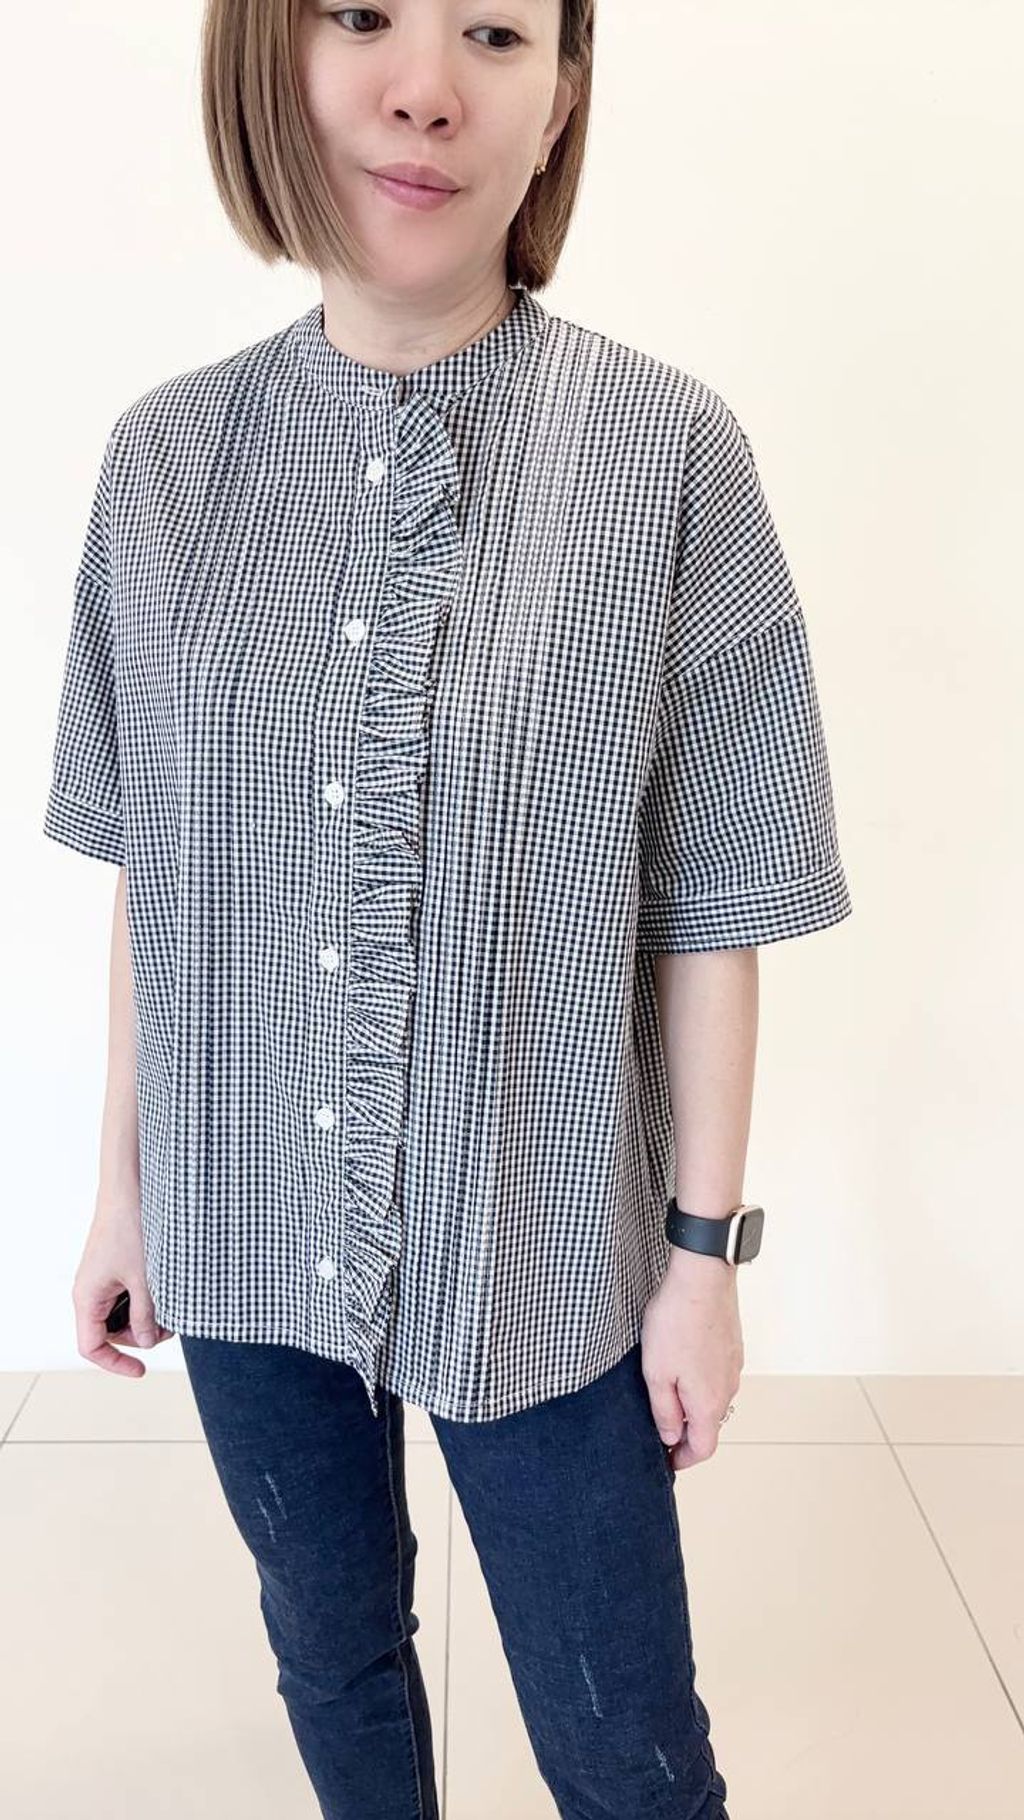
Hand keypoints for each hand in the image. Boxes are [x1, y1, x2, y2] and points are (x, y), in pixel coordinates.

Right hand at [72, 1198, 175, 1376]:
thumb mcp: (145, 1278)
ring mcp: (104, 1278)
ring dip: (147, 1315)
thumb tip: (148, 1343)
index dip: (115, 1364)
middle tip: (170, 1322)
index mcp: (87, 1297)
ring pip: (124, 1314)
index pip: (91, 1347)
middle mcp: (91, 1291)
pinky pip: (129, 1294)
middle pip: (112, 1333)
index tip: (142, 1370)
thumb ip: (145, 1315)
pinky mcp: (117, 1266)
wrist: (132, 1186)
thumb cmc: (132, 1226)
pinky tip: (167, 1288)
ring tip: (172, 1302)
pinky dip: (148, 1297)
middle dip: (141, 1335)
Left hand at [640, 1248, 743, 1473]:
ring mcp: (733, 1366)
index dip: (683, 1459)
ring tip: (666, 1390)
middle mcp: (728, 1388)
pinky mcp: (732, 1346)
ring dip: (693, 1403)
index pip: (703, 1448)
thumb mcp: (656, 1373)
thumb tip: (670, 1436)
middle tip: (660, 1425)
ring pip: (713, 1397)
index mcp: (709, 1403)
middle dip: (686, 1431)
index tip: (667, 1460)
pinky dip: (700, 1380)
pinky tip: (680, 1362)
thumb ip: (664, 1411)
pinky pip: (716, 1374)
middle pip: (709, 1424)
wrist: (702, 1278)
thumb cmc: (676, 1322)